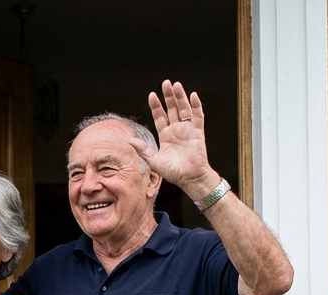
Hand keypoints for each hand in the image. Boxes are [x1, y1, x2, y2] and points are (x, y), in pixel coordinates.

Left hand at [138, 80, 217, 199]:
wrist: (189, 178)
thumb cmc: (173, 172)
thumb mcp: (154, 161)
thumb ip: (143, 150)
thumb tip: (130, 141)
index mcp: (165, 135)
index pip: (159, 116)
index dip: (156, 106)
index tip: (152, 95)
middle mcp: (176, 130)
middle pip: (172, 109)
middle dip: (168, 96)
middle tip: (165, 83)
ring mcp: (187, 130)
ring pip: (184, 109)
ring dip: (180, 97)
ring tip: (176, 85)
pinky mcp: (198, 132)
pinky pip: (197, 116)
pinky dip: (196, 106)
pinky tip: (193, 96)